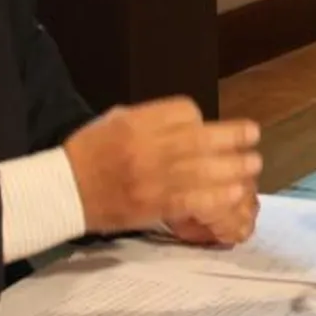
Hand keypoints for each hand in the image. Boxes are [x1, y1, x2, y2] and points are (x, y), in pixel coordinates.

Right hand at [62, 97, 262, 234]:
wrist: (63, 191)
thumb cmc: (89, 154)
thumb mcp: (115, 121)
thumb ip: (151, 119)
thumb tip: (188, 123)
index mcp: (138, 120)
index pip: (185, 112)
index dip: (202, 120)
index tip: (209, 128)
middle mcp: (149, 144)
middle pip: (203, 138)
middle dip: (234, 139)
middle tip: (253, 140)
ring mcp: (154, 175)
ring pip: (205, 168)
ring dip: (235, 168)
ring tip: (252, 167)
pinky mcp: (156, 203)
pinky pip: (195, 197)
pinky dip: (219, 195)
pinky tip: (235, 193)